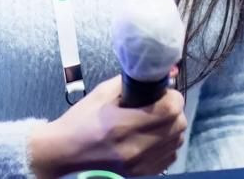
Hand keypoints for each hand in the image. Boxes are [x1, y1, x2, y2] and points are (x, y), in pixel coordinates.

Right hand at [28, 73, 186, 178]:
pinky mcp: (141, 174)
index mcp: (123, 124)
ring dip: (173, 127)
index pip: (168, 110)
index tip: (166, 90)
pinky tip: (155, 136)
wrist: (65, 153)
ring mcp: (139, 165)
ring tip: (159, 119)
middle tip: (162, 102)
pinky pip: (170, 157)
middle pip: (178, 126)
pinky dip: (168, 144)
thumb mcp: (102, 93)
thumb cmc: (81, 120)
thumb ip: (130, 83)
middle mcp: (135, 148)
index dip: (173, 96)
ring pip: (177, 142)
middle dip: (175, 110)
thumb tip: (155, 75)